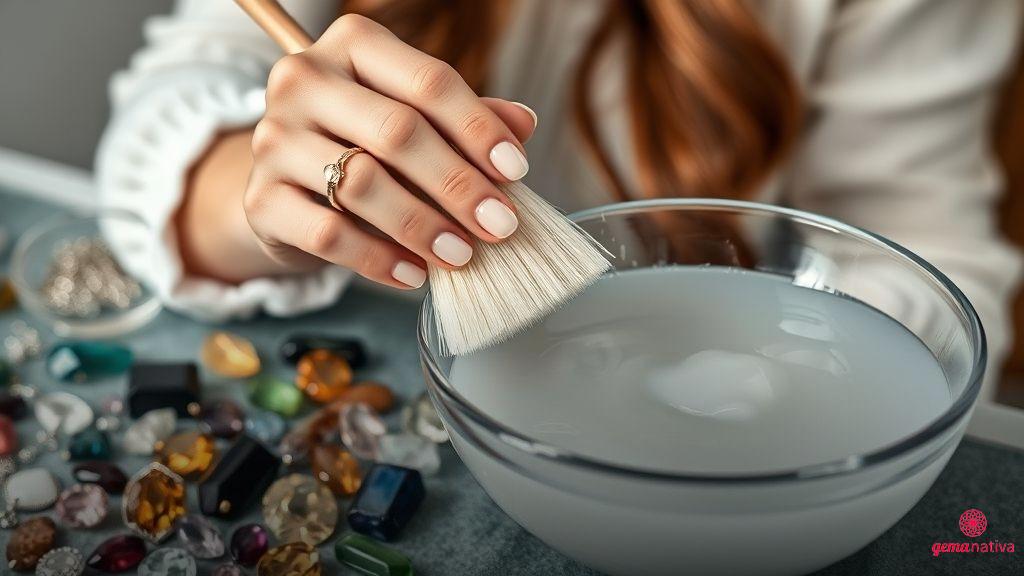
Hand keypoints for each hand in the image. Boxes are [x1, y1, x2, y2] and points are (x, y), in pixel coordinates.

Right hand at [244, 14, 536, 288]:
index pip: (427, 81)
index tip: (516, 172)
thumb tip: (524, 124)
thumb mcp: (415, 120)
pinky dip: (378, 259)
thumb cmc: (364, 144)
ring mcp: (274, 138)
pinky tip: (414, 273)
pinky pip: (328, 233)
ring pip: (362, 184)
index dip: (478, 129)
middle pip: (397, 132)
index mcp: (352, 45)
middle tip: (499, 224)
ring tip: (461, 254)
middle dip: (458, 184)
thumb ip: (466, 120)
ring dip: (422, 226)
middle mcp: (304, 80)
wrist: (289, 186)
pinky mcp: (260, 199)